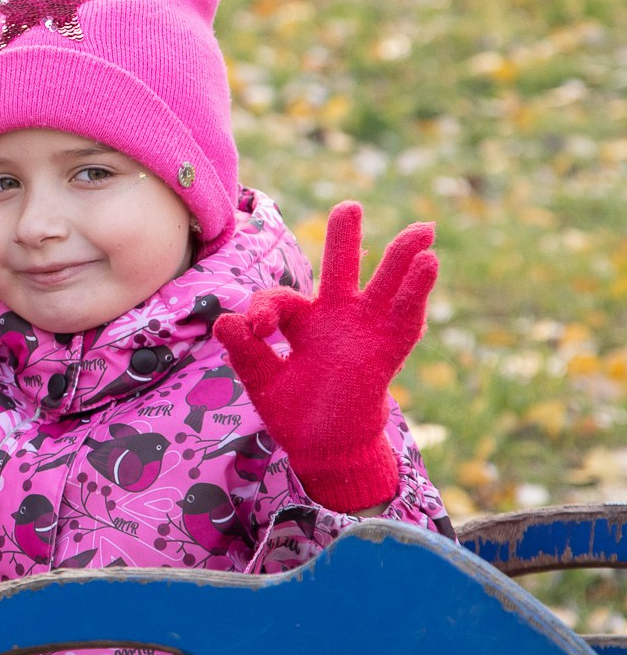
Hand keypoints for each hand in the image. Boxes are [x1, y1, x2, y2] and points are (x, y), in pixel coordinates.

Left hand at [212, 202, 437, 512]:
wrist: (326, 448)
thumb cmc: (293, 411)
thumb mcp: (263, 381)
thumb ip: (246, 353)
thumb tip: (224, 320)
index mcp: (300, 321)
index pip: (281, 299)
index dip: (264, 307)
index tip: (253, 326)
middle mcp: (335, 317)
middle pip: (340, 268)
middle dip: (344, 237)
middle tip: (348, 207)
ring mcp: (365, 330)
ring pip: (384, 284)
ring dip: (401, 257)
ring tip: (422, 230)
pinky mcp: (388, 350)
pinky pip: (406, 318)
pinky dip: (417, 292)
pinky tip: (429, 264)